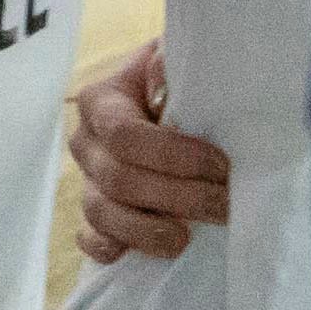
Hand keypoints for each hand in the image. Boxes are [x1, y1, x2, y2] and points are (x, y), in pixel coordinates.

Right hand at [69, 41, 234, 261]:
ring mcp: (87, 181)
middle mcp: (86, 142)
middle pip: (118, 180)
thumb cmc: (179, 79)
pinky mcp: (95, 214)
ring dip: (147, 232)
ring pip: (102, 214)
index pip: (125, 136)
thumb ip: (168, 62)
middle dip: (176, 197)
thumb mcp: (176, 56)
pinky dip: (110, 248)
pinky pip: (90, 239)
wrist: (170, 97)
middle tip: (224, 205)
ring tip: (186, 239)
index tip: (221, 164)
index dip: (173, 156)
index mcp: (101, 101)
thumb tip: (161, 89)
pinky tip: (138, 252)